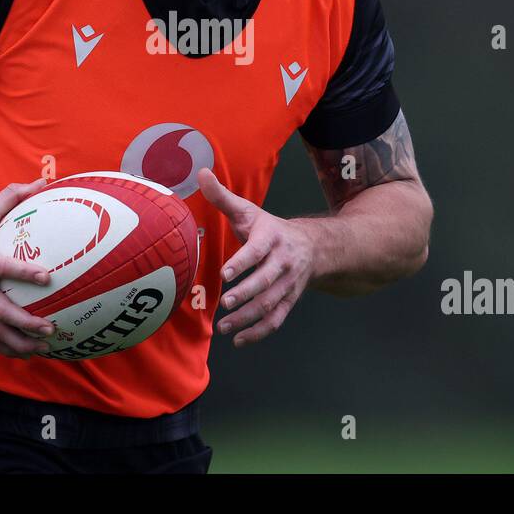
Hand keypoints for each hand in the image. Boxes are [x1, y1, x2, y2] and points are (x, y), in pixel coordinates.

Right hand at [0, 178, 55, 359]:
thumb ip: (11, 197)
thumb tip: (43, 181)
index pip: (2, 267)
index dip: (24, 273)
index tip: (48, 278)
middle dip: (25, 322)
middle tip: (50, 327)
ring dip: (17, 342)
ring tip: (42, 348)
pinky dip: (2, 346)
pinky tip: (22, 353)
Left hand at [197, 167, 315, 347]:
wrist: (313, 246)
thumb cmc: (269, 228)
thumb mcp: (249, 210)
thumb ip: (223, 196)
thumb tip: (200, 173)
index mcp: (270, 238)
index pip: (256, 251)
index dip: (242, 263)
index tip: (225, 274)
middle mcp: (283, 262)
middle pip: (266, 281)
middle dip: (246, 293)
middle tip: (225, 303)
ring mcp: (288, 284)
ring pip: (270, 304)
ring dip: (248, 318)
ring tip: (224, 327)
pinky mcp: (289, 301)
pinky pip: (276, 319)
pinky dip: (259, 332)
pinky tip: (238, 340)